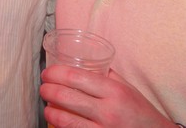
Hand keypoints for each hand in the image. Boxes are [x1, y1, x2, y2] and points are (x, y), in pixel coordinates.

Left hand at [40, 66, 173, 127]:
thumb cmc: (142, 113)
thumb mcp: (128, 89)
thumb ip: (107, 76)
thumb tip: (84, 63)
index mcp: (114, 91)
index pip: (76, 77)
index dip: (55, 73)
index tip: (48, 73)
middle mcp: (108, 111)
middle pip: (66, 96)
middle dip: (48, 90)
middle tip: (43, 88)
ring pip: (65, 120)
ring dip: (50, 111)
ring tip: (47, 106)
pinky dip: (61, 126)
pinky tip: (57, 122)